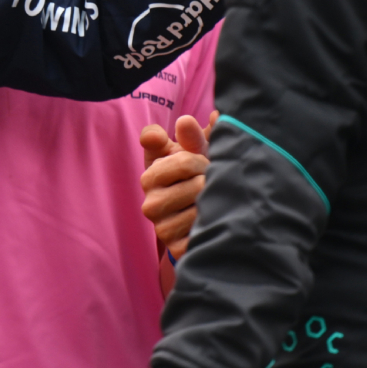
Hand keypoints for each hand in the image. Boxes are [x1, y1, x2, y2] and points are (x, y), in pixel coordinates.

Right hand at [142, 113, 213, 253]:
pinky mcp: (178, 249)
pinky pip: (206, 230)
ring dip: (217, 200)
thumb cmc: (192, 177)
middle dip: (212, 179)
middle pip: (198, 183)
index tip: (200, 162)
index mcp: (150, 176)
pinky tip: (214, 219)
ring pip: (203, 207)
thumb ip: (193, 135)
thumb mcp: (190, 153)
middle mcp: (150, 204)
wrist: (196, 217)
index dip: (200, 159)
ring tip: (214, 200)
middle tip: (211, 182)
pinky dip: (216, 222)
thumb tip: (205, 118)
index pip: (184, 160)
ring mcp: (162, 229)